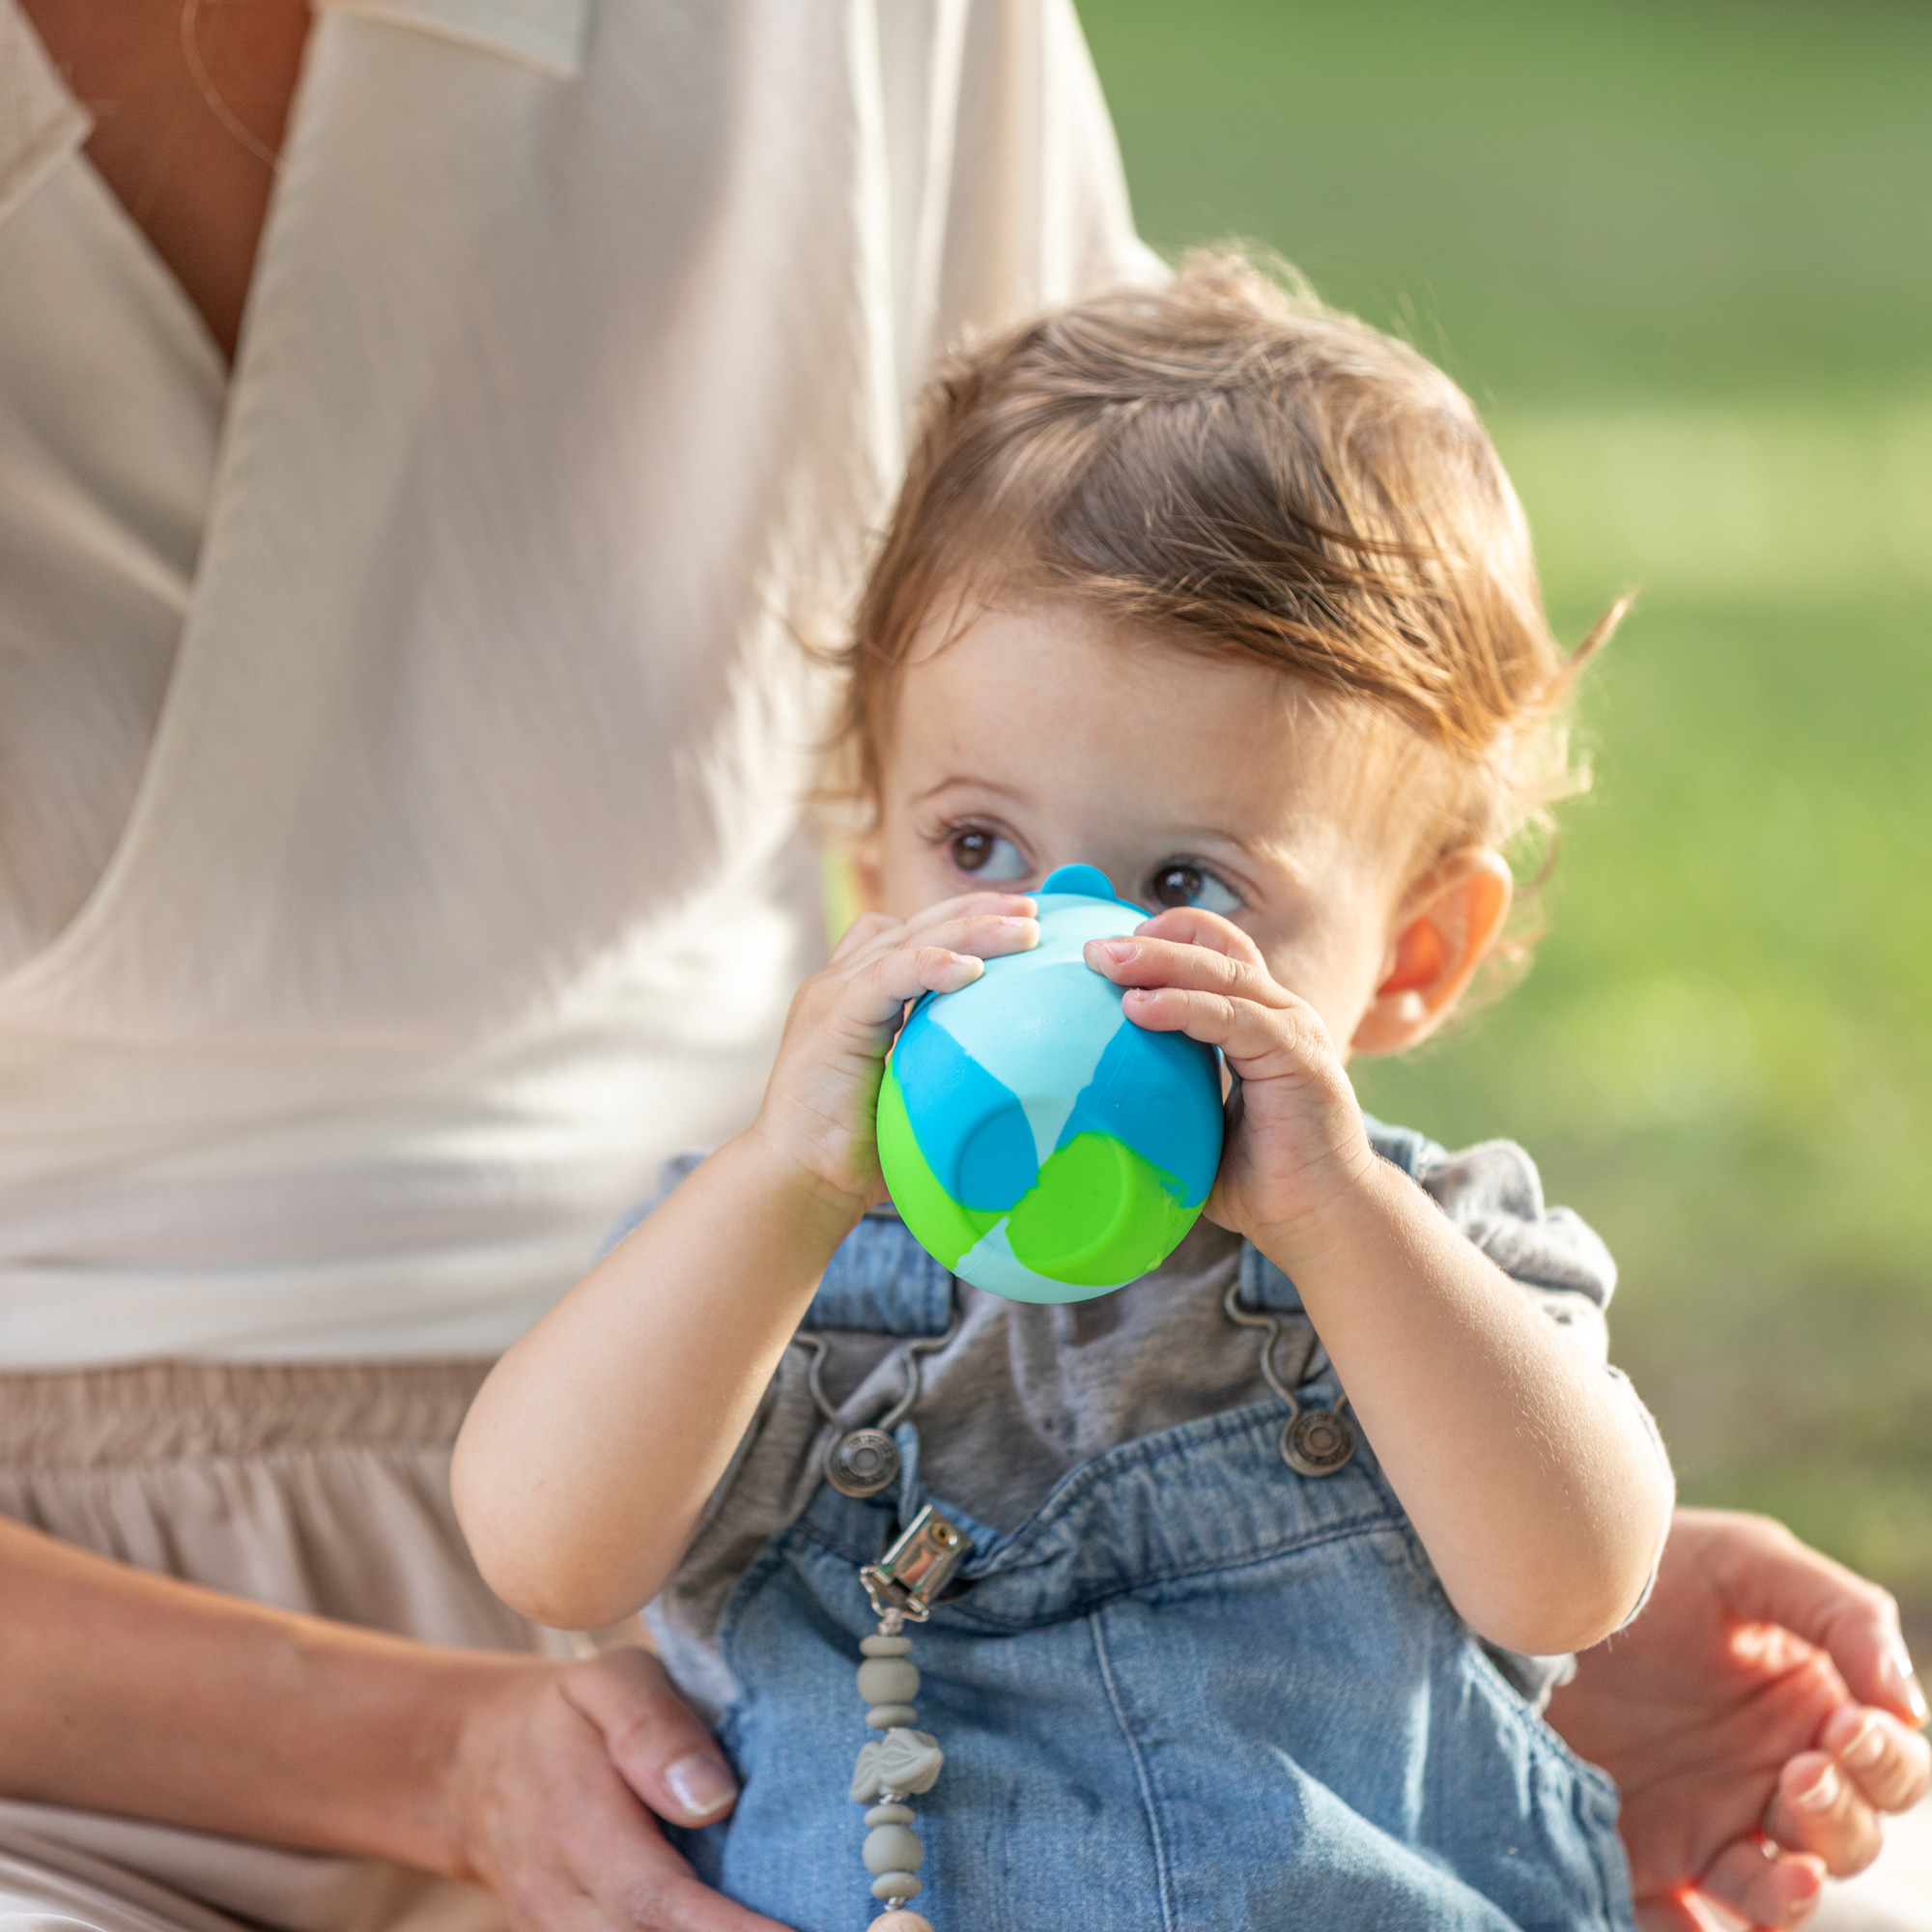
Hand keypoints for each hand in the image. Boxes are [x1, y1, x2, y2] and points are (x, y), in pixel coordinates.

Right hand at [449, 1648, 791, 1931]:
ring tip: (795, 1925)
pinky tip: (741, 1925)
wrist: (477, 1766)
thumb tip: (716, 1799)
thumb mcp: (609, 1683)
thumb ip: (657, 1730)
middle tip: (840, 1931)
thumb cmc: (567, 1714)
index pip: (657, 1900)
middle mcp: (562, 1898)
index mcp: (577, 1825)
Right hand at [752, 891, 1036, 1211]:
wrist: (797, 1180)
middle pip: (918, 923)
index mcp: (858, 994)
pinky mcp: (833, 1016)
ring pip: (911, 938)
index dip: (965, 918)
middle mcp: (843, 981)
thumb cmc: (858, 1152)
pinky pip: (888, 975)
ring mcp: (834, 993)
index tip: (1020, 921)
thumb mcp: (911, 1091)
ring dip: (971, 929)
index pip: (913, 933)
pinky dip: (931, 964)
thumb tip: (1013, 1074)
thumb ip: (942, 1064)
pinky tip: (973, 970)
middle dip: (979, 910)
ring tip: (1024, 930)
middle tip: (1034, 910)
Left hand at [1082, 906, 1372, 1247]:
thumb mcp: (1198, 1125)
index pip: (1215, 953)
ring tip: (1106, 962)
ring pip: (1220, 973)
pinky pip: (1231, 1018)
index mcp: (1258, 1022)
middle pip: (1212, 951)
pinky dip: (1183, 1007)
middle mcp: (1278, 1014)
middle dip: (1150, 942)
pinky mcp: (1296, 1055)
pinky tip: (1139, 1008)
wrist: (1322, 1219)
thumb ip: (1162, 1097)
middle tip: (1093, 949)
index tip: (1110, 950)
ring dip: (1160, 962)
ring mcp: (1291, 1029)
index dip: (1167, 939)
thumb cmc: (1260, 1181)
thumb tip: (1091, 1100)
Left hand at [1546, 1508, 1929, 1930]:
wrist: (1541, 1576)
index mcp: (1813, 1716)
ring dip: (1791, 1893)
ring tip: (1785, 1872)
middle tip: (1798, 1773)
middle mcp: (1770, 1780)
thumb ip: (1843, 1615)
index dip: (1885, 1762)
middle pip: (1848, 1839)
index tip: (1846, 1728)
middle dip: (1839, 1818)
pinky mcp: (1641, 1850)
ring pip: (1778, 1892)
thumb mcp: (1748, 1562)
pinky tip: (1695, 1921)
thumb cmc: (1655, 1563)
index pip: (1890, 1771)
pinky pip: (1679, 1921)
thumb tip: (1910, 1707)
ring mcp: (1707, 1821)